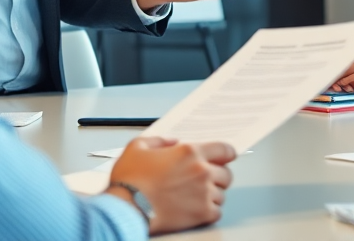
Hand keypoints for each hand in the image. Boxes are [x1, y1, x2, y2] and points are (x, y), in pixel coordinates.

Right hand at [107, 137, 235, 233]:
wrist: (126, 207)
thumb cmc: (130, 180)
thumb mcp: (137, 147)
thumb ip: (158, 140)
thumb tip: (171, 142)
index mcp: (189, 152)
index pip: (224, 150)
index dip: (226, 154)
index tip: (226, 158)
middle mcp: (201, 171)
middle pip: (226, 173)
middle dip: (218, 176)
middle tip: (206, 180)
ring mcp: (204, 193)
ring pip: (222, 194)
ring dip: (212, 195)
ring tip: (197, 197)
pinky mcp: (201, 213)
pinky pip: (217, 212)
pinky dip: (210, 211)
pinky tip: (198, 210)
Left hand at [330, 45, 353, 92]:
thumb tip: (347, 66)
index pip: (351, 51)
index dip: (338, 57)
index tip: (328, 62)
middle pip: (348, 59)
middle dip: (336, 66)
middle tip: (326, 72)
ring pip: (350, 67)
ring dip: (340, 75)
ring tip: (331, 80)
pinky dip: (347, 81)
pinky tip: (342, 84)